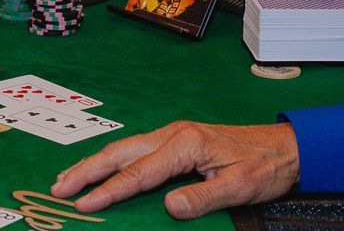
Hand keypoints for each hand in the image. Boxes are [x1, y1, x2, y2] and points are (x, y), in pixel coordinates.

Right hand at [50, 121, 299, 217]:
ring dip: (94, 164)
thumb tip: (167, 207)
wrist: (284, 146)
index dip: (110, 191)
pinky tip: (101, 169)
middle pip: (119, 154)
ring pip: (123, 149)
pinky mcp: (175, 142)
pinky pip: (135, 151)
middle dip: (86, 171)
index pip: (139, 173)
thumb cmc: (264, 166)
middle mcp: (172, 135)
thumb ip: (202, 198)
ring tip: (66, 179)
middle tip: (58, 188)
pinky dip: (112, 161)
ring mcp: (172, 136)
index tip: (85, 204)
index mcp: (184, 144)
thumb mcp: (239, 187)